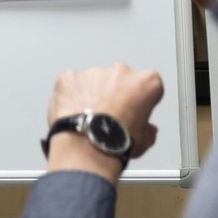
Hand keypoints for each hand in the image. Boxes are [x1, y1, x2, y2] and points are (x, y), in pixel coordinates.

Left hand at [43, 64, 162, 179]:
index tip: (132, 111)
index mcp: (147, 82)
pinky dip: (69, 94)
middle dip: (114, 93)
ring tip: (87, 116)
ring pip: (92, 80)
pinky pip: (70, 84)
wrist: (86, 145)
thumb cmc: (117, 141)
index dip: (138, 100)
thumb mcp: (146, 139)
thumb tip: (147, 130)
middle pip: (118, 80)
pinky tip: (70, 112)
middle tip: (107, 114)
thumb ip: (148, 127)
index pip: (146, 86)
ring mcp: (93, 73)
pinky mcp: (68, 77)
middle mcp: (121, 72)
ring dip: (90, 94)